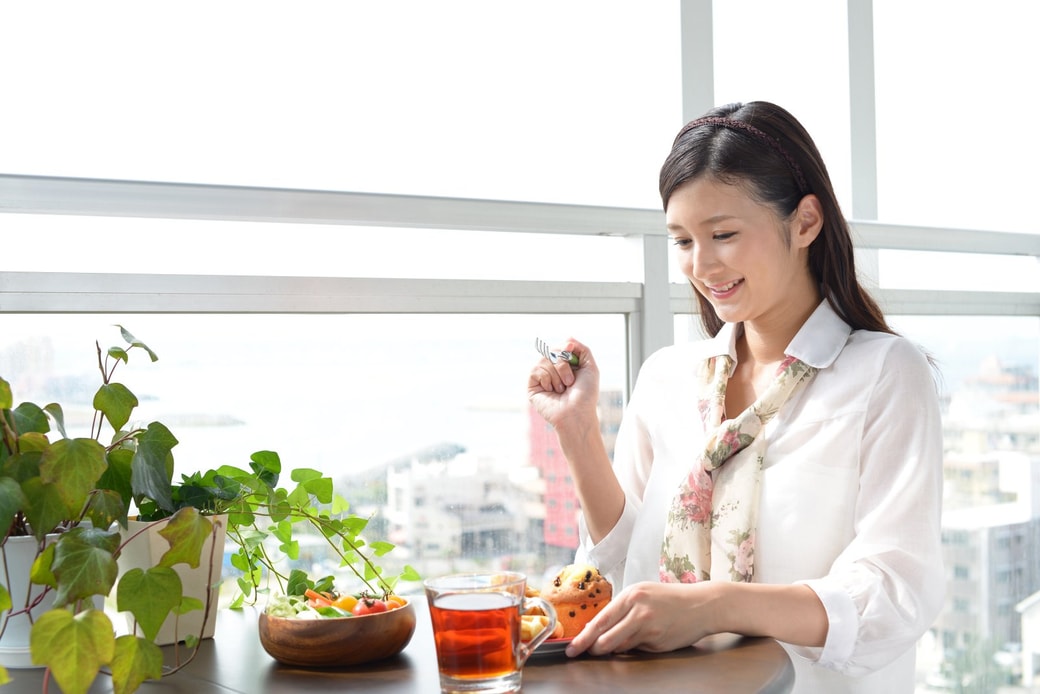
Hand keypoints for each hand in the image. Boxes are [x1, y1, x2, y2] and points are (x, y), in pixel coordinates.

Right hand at [527, 337, 599, 427]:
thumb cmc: (586, 395)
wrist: (577, 414)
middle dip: (563, 362)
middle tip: (571, 381)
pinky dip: (548, 379)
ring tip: (562, 389)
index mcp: (566, 365)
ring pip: (544, 359)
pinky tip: (552, 391)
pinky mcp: (532, 385)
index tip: (570, 348)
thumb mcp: (590, 368)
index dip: (565, 346)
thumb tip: (568, 338)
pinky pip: (536, 369)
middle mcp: (553, 370)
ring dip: (558, 374)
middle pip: (552, 350)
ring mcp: (542, 377)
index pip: (561, 346)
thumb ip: (582, 349)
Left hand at [565, 581, 719, 656]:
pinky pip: (637, 650)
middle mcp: (638, 609)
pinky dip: (636, 647)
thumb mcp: (644, 594)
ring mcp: (649, 627)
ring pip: (620, 647)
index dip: (583, 637)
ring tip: (628, 637)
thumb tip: (597, 630)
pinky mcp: (658, 642)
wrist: (703, 605)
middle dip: (592, 648)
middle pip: (605, 637)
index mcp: (631, 594)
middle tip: (584, 653)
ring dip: (615, 648)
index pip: (600, 620)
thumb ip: (622, 610)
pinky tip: (649, 637)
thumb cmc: (671, 599)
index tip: (571, 648)